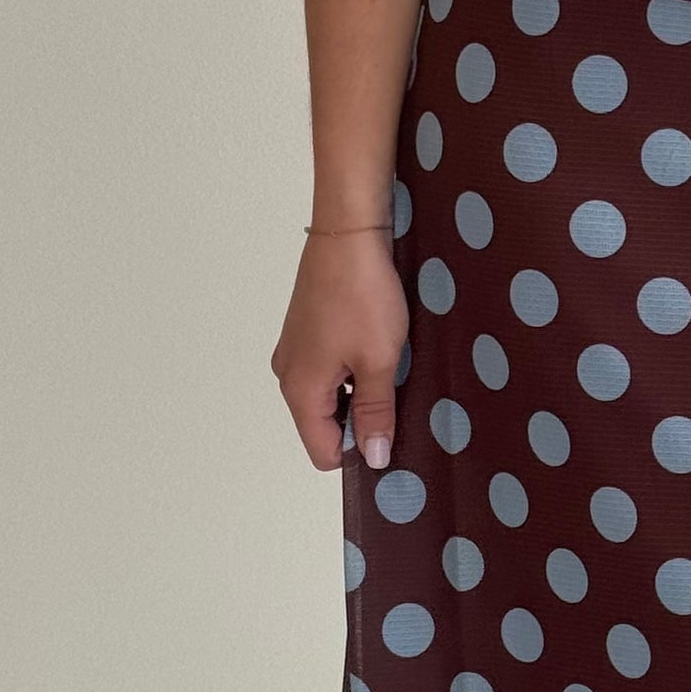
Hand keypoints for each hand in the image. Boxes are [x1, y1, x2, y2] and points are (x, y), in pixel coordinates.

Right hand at [271, 231, 410, 469]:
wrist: (348, 233)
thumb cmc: (361, 294)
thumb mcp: (378, 360)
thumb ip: (376, 413)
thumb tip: (373, 458)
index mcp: (300, 389)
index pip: (324, 451)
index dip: (360, 452)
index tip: (394, 438)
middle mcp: (289, 374)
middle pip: (325, 425)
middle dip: (363, 422)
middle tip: (401, 401)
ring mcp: (296, 351)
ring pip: (330, 396)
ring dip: (361, 393)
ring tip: (393, 369)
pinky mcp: (307, 331)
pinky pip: (330, 369)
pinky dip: (354, 370)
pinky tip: (380, 350)